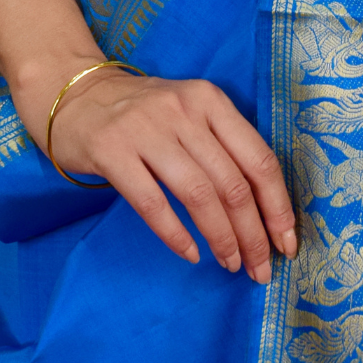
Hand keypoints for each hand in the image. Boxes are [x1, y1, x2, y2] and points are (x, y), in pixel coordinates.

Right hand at [47, 67, 296, 281]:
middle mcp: (183, 111)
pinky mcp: (112, 151)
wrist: (76, 94)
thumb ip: (223, 146)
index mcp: (211, 100)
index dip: (278, 206)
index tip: (287, 242)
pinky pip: (152, 203)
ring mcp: (146, 130)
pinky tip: (191, 254)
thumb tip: (264, 210)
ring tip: (231, 264)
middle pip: (232, 183)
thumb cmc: (144, 112)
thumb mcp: (190, 112)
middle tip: (260, 269)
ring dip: (221, 238)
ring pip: (199, 195)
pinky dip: (176, 234)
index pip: (259, 159)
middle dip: (253, 234)